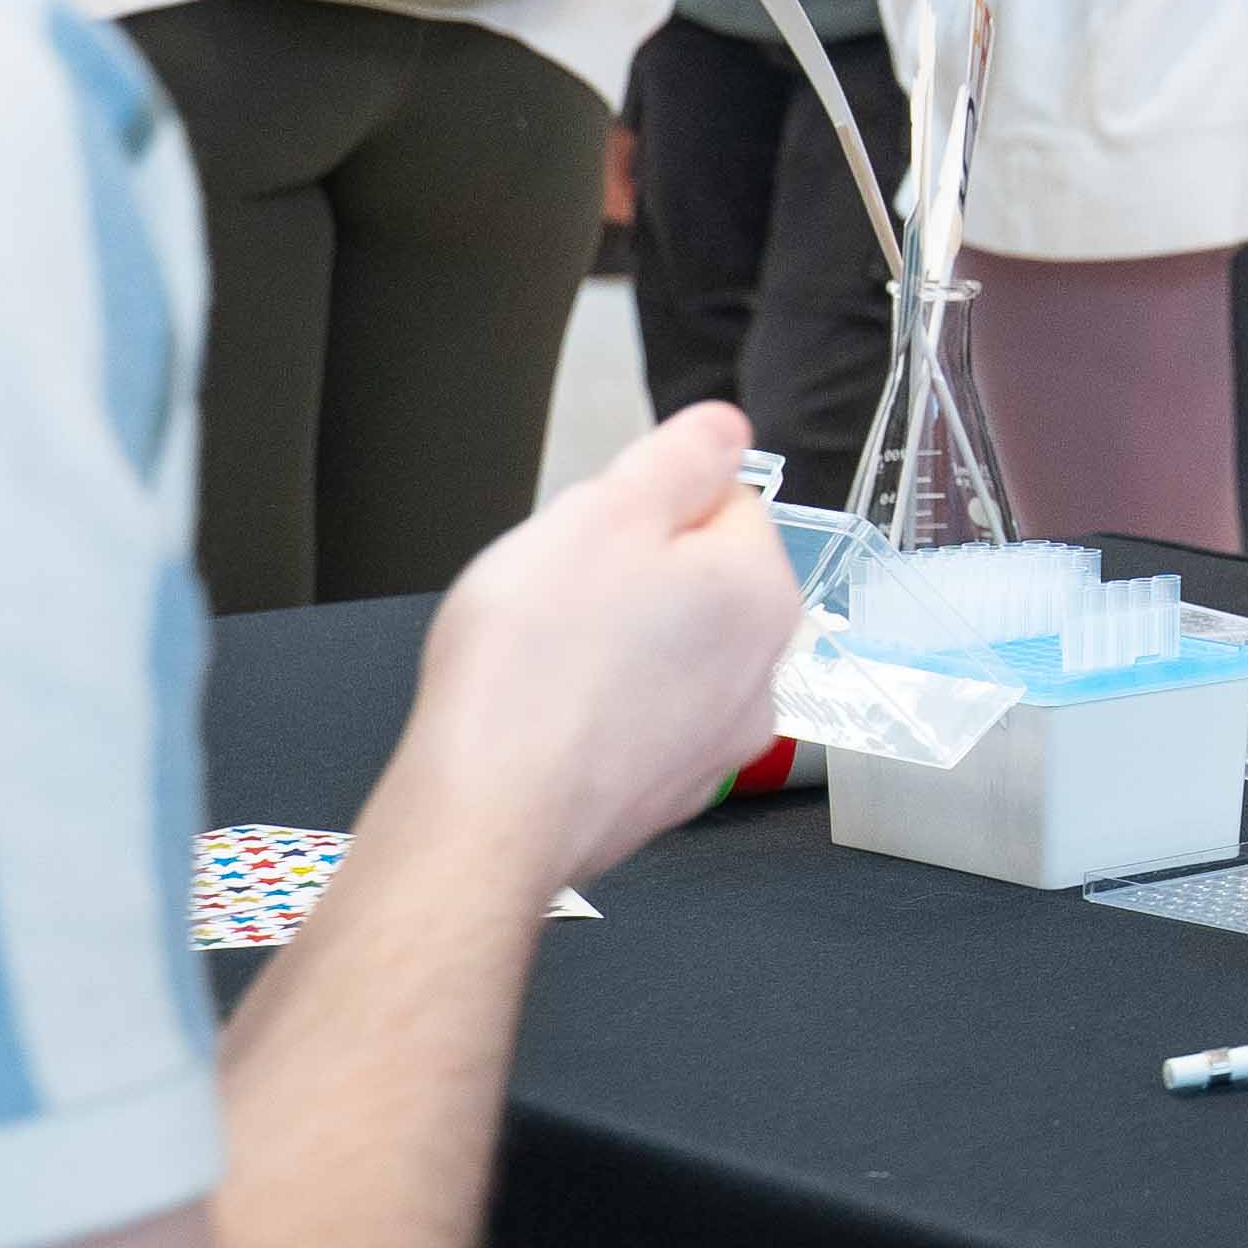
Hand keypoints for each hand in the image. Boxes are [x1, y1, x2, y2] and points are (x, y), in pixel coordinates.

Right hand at [393, 405, 799, 896]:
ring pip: (661, 650)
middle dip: (625, 575)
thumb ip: (680, 458)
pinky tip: (541, 716)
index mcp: (761, 593)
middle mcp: (762, 674)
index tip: (595, 536)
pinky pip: (631, 718)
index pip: (725, 503)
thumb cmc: (534, 671)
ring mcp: (715, 743)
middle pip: (693, 580)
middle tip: (556, 597)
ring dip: (608, 642)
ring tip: (542, 661)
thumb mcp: (605, 514)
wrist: (486, 818)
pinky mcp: (662, 792)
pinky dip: (592, 709)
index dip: (647, 507)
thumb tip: (726, 429)